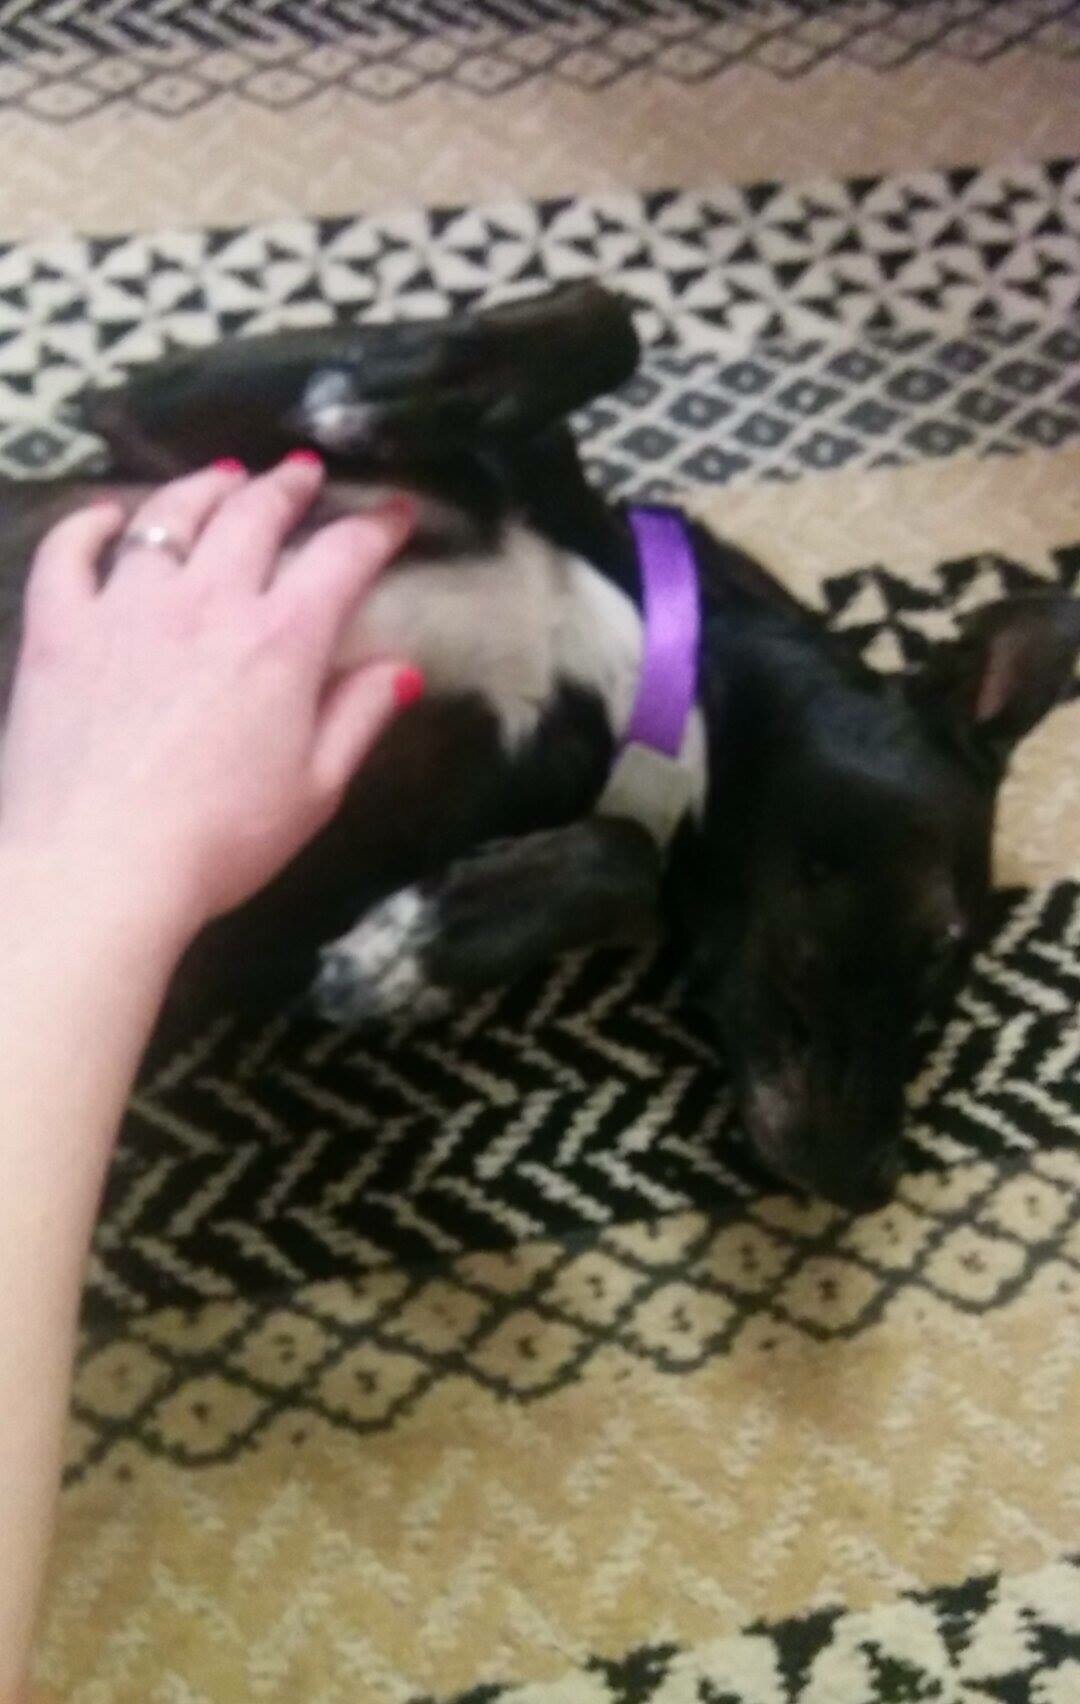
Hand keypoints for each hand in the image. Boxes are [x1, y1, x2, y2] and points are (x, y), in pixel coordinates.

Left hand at [0, 454, 418, 954]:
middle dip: (287, 487)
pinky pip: (69, 552)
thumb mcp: (314, 790)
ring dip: (203, 489)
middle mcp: (207, 602)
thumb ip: (358, 718)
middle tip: (303, 475)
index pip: (341, 557)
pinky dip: (91, 524)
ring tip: (222, 479)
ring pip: (168, 517)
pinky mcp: (59, 628)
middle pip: (253, 515)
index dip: (376, 527)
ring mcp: (125, 607)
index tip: (396, 515)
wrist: (99, 868)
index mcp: (281, 641)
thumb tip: (399, 668)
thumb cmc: (221, 841)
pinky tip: (107, 518)